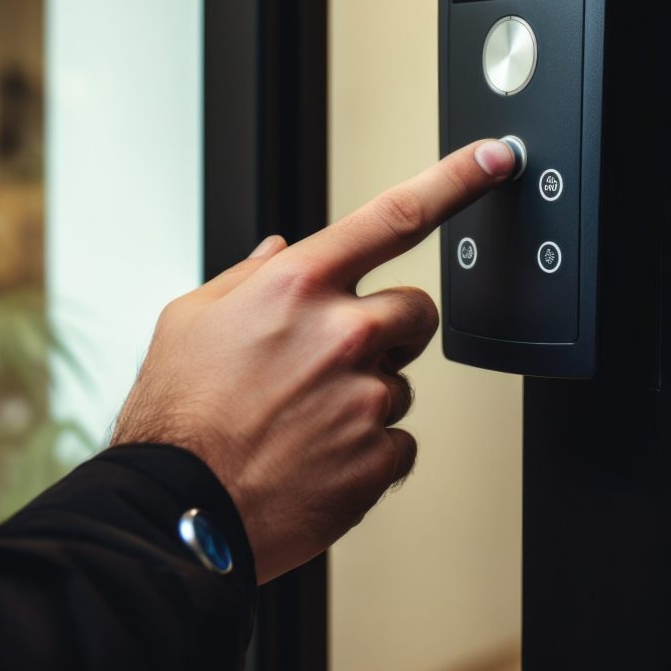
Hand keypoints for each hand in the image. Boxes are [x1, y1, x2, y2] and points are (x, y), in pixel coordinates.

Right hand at [112, 139, 513, 583]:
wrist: (176, 511)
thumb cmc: (178, 413)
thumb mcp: (189, 318)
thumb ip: (247, 277)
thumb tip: (282, 251)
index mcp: (299, 286)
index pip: (394, 216)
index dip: (454, 181)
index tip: (493, 159)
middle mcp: (343, 333)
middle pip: (419, 310)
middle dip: (394, 327)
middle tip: (343, 357)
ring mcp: (367, 396)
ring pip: (402, 381)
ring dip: (369, 395)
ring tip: (307, 421)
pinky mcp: (378, 456)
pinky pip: (399, 441)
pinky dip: (368, 450)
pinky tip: (320, 456)